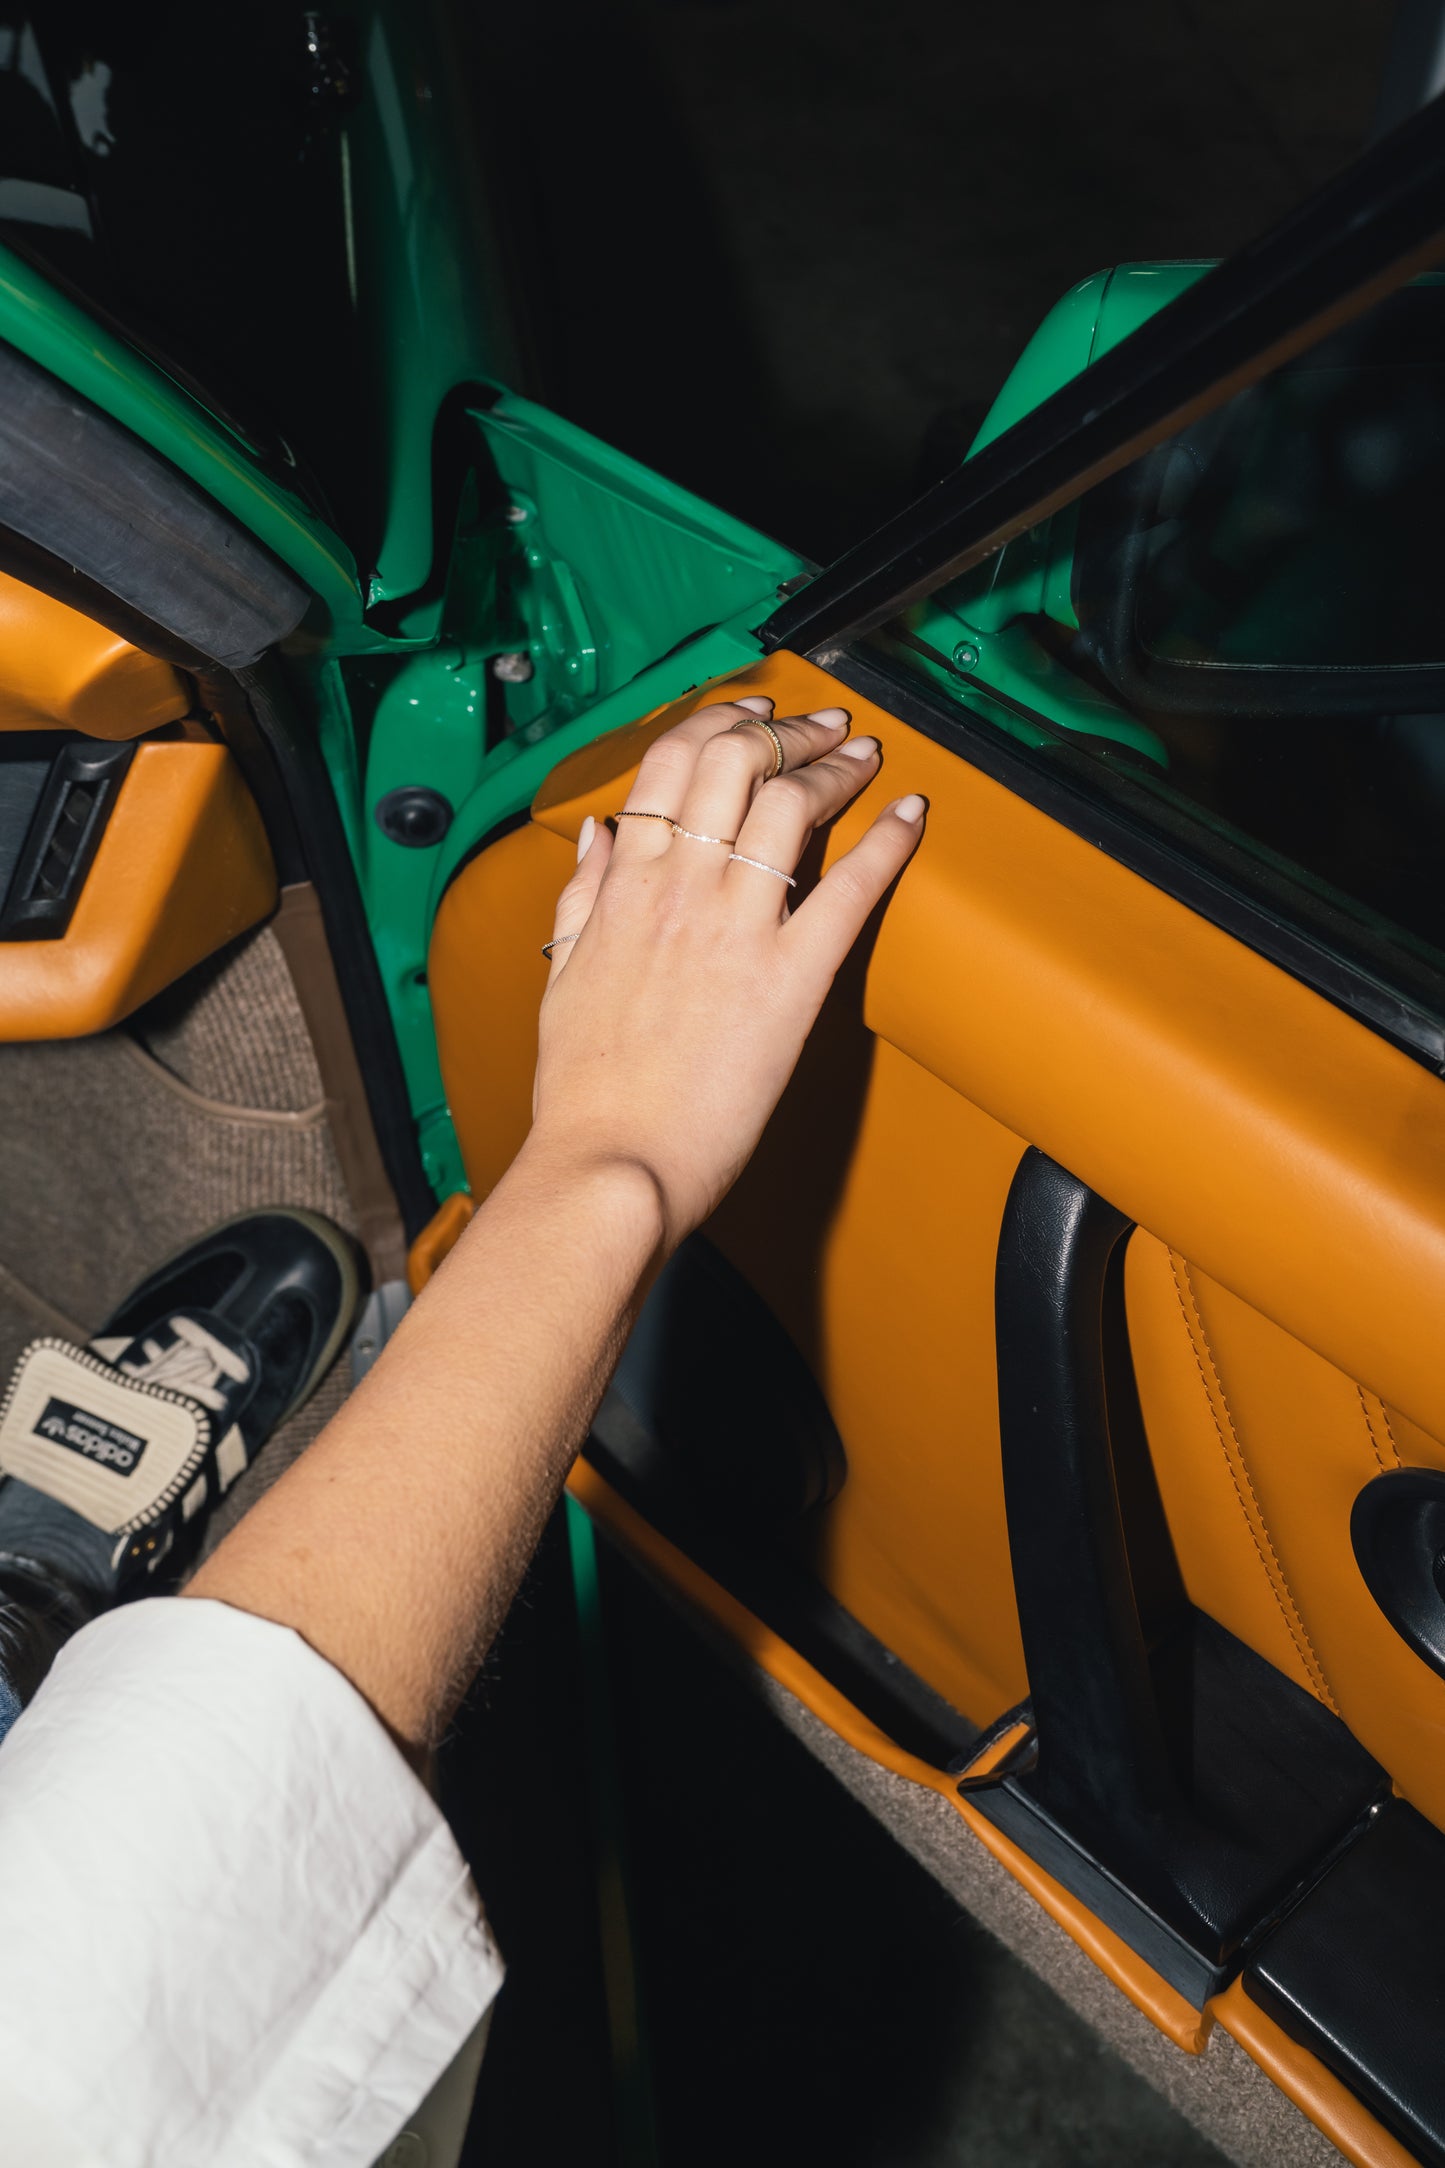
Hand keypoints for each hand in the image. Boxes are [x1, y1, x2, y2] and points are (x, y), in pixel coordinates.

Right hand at [528, 695, 925, 1248]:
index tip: (749, 711)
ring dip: (835, 766)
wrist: (611, 1163)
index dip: (718, 720)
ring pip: (790, 805)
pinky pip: (848, 889)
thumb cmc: (584, 1091)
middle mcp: (680, 890)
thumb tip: (599, 835)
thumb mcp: (563, 976)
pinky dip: (886, 841)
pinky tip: (912, 812)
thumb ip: (581, 897)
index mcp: (625, 887)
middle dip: (787, 729)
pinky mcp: (788, 981)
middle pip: (735, 762)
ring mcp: (736, 930)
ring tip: (863, 755)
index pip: (671, 764)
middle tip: (821, 724)